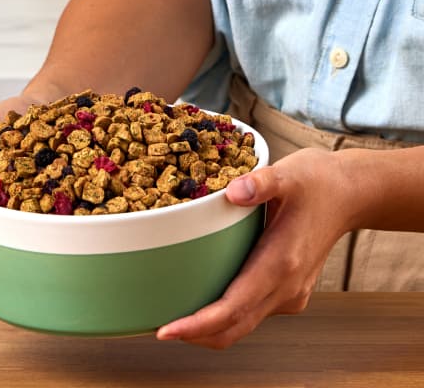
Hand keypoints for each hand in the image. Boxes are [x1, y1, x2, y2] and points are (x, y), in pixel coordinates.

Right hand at [0, 94, 43, 309]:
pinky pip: (58, 229)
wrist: (49, 103)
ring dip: (32, 263)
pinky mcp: (59, 206)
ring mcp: (30, 212)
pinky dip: (62, 240)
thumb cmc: (8, 115)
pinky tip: (77, 245)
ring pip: (26, 247)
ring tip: (50, 277)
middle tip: (18, 299)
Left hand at [156, 147, 358, 348]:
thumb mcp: (289, 174)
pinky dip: (226, 314)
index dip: (198, 324)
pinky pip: (252, 312)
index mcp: (282, 263)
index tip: (166, 330)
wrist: (350, 194)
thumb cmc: (319, 183)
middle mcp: (286, 286)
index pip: (234, 308)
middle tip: (157, 325)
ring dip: (209, 327)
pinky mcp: (289, 290)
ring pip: (243, 324)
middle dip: (195, 334)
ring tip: (173, 313)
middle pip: (235, 327)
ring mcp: (290, 292)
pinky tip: (204, 295)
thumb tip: (233, 191)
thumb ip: (261, 182)